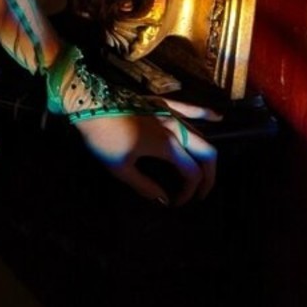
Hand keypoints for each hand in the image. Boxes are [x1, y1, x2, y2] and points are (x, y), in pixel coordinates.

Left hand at [73, 98, 217, 204]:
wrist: (89, 104)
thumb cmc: (102, 138)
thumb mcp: (120, 168)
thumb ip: (144, 185)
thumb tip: (162, 200)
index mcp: (167, 147)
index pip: (192, 174)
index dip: (189, 192)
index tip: (177, 203)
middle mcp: (176, 130)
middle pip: (208, 154)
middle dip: (209, 176)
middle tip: (201, 193)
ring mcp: (171, 114)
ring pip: (201, 134)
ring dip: (206, 155)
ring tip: (203, 171)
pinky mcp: (163, 103)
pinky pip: (190, 107)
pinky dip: (205, 113)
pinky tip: (218, 117)